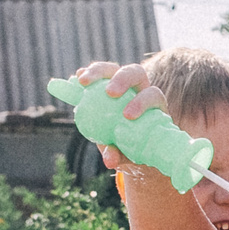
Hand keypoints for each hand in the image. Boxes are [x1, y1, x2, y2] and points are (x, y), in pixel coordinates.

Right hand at [50, 63, 210, 188]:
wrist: (125, 142)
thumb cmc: (133, 148)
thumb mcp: (127, 154)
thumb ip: (120, 155)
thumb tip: (109, 160)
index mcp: (153, 105)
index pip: (153, 95)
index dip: (142, 101)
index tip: (127, 116)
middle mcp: (139, 89)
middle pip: (135, 73)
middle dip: (122, 79)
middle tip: (108, 93)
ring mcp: (122, 83)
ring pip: (114, 69)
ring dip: (99, 71)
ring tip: (83, 82)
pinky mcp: (105, 82)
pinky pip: (97, 75)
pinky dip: (87, 74)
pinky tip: (76, 78)